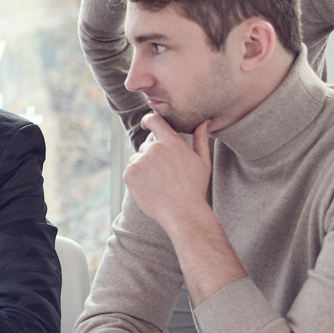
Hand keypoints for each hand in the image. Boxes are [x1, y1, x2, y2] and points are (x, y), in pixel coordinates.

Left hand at [124, 113, 214, 231]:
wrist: (182, 212)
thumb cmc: (194, 188)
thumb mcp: (202, 161)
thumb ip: (201, 139)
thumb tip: (204, 122)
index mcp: (171, 142)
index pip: (154, 120)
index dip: (149, 120)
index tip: (147, 124)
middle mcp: (153, 148)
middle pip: (147, 145)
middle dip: (153, 155)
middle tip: (165, 173)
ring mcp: (140, 161)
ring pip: (137, 158)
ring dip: (144, 166)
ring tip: (159, 182)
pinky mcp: (129, 174)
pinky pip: (130, 170)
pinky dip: (137, 177)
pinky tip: (150, 187)